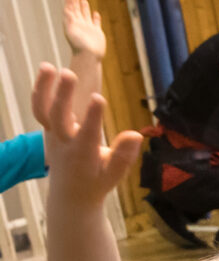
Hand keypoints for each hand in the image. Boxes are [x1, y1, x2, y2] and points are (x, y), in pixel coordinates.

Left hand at [31, 64, 138, 205]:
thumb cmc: (97, 182)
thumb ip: (124, 156)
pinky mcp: (48, 129)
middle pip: (58, 117)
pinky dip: (41, 90)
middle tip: (69, 73)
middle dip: (63, 95)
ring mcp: (52, 135)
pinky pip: (40, 108)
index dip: (93, 116)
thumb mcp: (115, 174)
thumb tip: (135, 135)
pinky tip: (47, 71)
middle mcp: (64, 142)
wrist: (70, 194)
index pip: (88, 133)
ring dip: (44, 88)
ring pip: (43, 110)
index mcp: (83, 154)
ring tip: (48, 66)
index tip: (99, 98)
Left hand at [62, 0, 104, 61]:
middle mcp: (79, 25)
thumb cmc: (79, 46)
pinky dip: (95, 18)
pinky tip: (95, 13)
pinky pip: (96, 23)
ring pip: (85, 15)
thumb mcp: (71, 31)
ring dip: (84, 8)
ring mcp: (88, 29)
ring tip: (83, 0)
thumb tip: (67, 11)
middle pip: (76, 11)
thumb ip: (69, 20)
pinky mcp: (97, 33)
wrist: (88, 56)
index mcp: (72, 24)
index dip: (69, 2)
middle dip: (75, 3)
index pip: (69, 10)